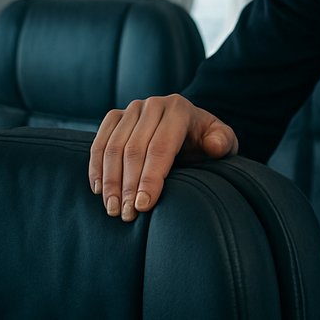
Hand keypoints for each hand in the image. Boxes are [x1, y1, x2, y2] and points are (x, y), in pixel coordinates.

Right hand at [89, 94, 237, 221]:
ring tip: (113, 209)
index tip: (143, 205)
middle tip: (127, 214)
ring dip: (110, 181)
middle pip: (134, 150)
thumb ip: (223, 142)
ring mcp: (131, 109)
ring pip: (113, 148)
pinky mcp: (115, 117)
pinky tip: (99, 190)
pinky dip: (96, 168)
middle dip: (128, 186)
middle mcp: (153, 105)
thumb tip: (213, 146)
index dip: (150, 178)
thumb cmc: (206, 140)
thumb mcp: (222, 141)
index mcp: (179, 109)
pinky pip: (99, 143)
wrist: (191, 127)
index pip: (160, 147)